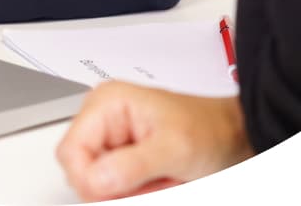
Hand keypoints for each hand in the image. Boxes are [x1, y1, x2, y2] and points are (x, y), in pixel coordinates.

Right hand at [56, 82, 250, 200]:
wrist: (230, 137)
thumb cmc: (208, 130)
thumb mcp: (174, 148)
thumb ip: (133, 164)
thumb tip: (95, 179)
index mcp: (106, 103)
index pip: (70, 153)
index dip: (90, 181)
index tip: (122, 191)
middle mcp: (103, 119)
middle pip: (81, 173)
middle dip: (115, 189)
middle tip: (152, 183)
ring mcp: (111, 140)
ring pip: (98, 187)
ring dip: (129, 194)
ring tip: (160, 182)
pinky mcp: (121, 159)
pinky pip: (113, 191)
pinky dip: (136, 196)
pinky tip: (158, 185)